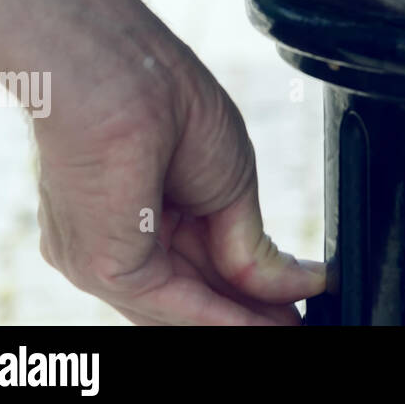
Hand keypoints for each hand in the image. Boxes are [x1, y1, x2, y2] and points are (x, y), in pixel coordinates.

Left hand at [30, 0, 324, 324]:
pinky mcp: (105, 265)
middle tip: (300, 324)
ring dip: (243, 324)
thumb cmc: (168, 98)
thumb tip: (292, 283)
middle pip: (194, 292)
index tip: (297, 300)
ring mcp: (104, 257)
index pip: (201, 263)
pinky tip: (268, 324)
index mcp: (142, 207)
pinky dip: (224, 319)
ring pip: (184, 307)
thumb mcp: (232, 180)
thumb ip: (248, 243)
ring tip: (292, 330)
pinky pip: (172, 305)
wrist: (124, 74)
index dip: (252, 288)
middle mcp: (117, 239)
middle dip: (250, 313)